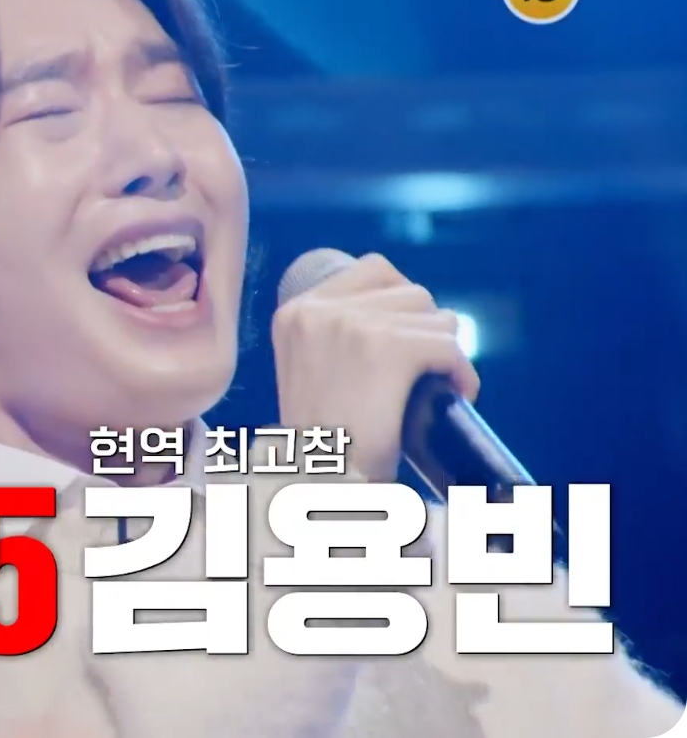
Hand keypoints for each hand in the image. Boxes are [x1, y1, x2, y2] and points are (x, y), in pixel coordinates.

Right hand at [271, 253, 478, 481]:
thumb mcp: (313, 370)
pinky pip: (448, 346)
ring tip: (434, 387)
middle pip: (411, 291)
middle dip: (428, 332)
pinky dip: (462, 373)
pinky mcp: (385, 349)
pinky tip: (457, 395)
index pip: (374, 270)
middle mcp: (316, 310)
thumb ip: (339, 333)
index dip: (404, 305)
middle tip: (421, 375)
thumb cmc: (325, 441)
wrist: (321, 486)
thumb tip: (410, 303)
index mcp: (294, 312)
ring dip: (445, 352)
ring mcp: (349, 325)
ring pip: (435, 316)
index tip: (407, 344)